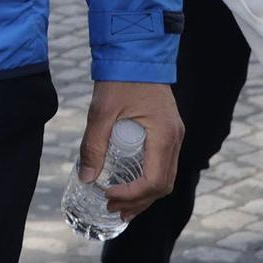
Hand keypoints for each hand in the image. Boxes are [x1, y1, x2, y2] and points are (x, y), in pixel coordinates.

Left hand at [77, 81, 182, 219]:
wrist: (136, 52)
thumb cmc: (120, 79)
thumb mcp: (101, 112)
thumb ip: (93, 145)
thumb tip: (86, 179)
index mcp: (164, 136)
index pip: (154, 181)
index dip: (132, 195)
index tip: (108, 196)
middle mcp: (175, 139)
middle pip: (163, 185)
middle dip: (138, 202)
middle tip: (112, 209)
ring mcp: (175, 136)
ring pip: (166, 178)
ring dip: (145, 196)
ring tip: (121, 207)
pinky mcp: (168, 132)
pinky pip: (163, 165)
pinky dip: (149, 181)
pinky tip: (131, 186)